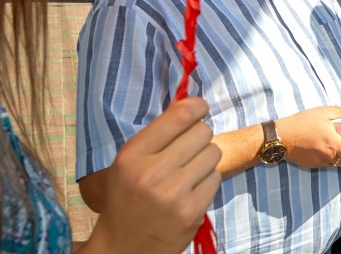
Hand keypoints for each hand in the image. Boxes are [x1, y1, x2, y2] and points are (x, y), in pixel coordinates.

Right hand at [84, 98, 221, 253]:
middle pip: (202, 132)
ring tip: (188, 172)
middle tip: (188, 150)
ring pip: (213, 153)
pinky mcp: (192, 211)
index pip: (180, 116)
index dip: (197, 106)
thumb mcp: (130, 161)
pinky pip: (216, 177)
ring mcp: (173, 193)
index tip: (201, 108)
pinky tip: (191, 190)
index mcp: (133, 155)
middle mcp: (152, 172)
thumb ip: (159, 134)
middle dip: (200, 137)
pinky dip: (208, 181)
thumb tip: (192, 102)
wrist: (124, 246)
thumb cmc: (128, 197)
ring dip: (205, 159)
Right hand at [277, 106, 340, 167]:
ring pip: (336, 163)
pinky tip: (327, 148)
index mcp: (334, 144)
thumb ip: (338, 112)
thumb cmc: (300, 123)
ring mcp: (319, 162)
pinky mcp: (311, 164)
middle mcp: (328, 156)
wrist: (280, 137)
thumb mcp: (321, 112)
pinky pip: (325, 163)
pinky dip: (330, 158)